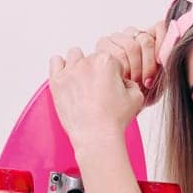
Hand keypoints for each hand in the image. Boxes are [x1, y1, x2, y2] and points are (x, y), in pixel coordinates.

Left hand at [48, 20, 165, 151]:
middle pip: (93, 58)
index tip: (112, 88)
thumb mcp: (136, 97)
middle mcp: (87, 62)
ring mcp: (70, 71)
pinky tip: (68, 79)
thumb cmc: (114, 119)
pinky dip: (61, 67)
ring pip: (75, 55)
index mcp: (107, 61)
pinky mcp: (57, 81)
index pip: (112, 60)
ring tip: (83, 82)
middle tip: (98, 90)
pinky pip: (55, 62)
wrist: (96, 136)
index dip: (114, 75)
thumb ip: (131, 82)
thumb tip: (121, 81)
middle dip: (97, 71)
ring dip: (79, 65)